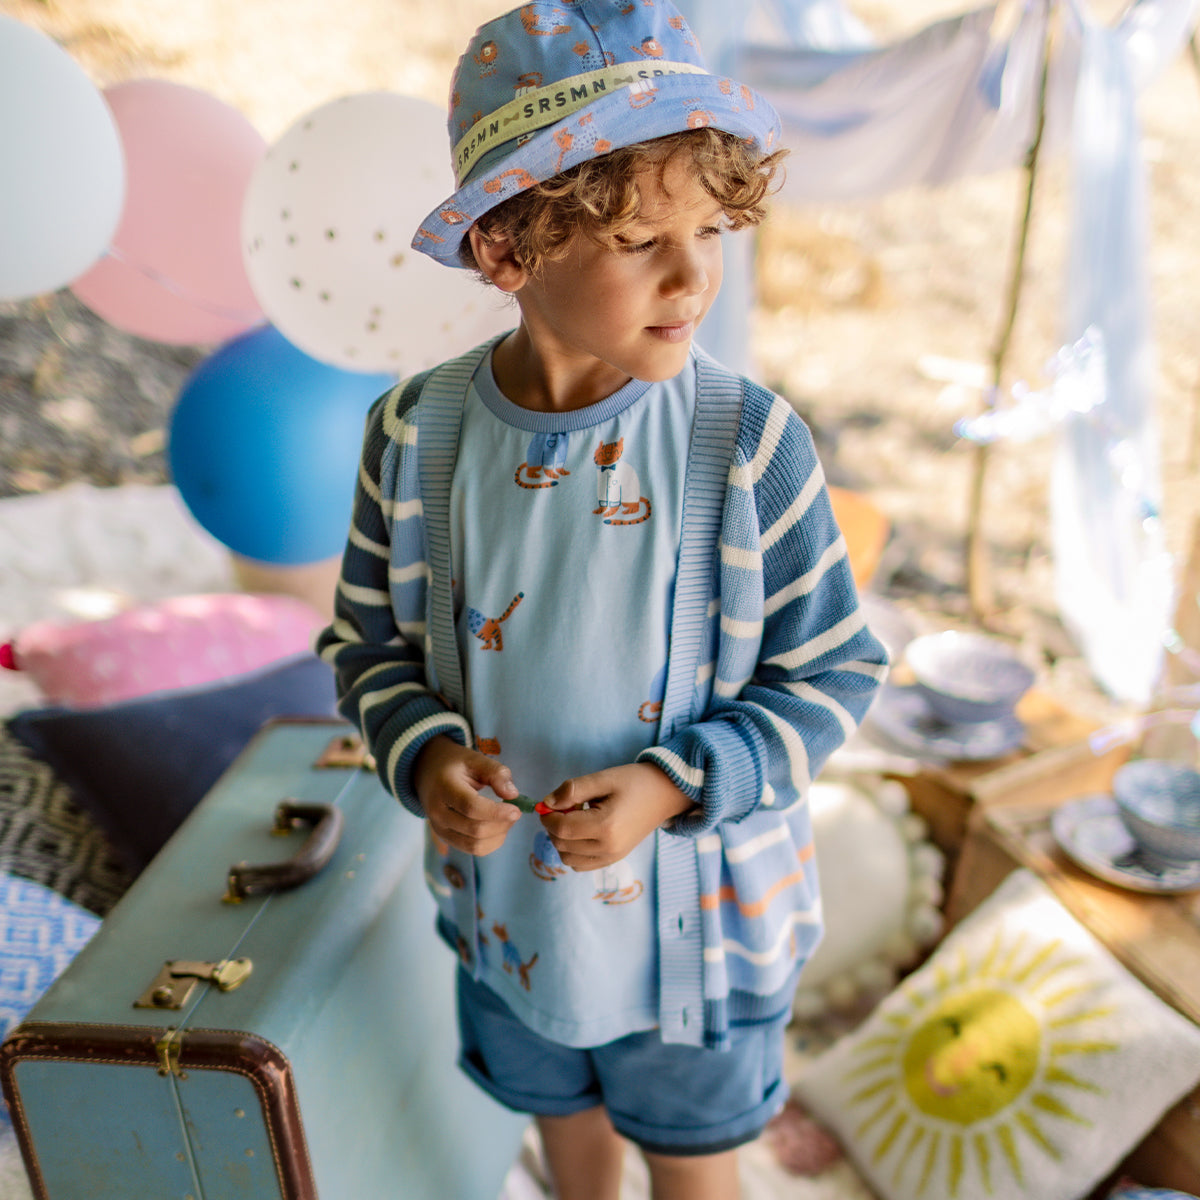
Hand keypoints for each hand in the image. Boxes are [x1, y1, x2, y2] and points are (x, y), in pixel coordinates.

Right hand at [413, 735, 520, 855]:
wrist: (428, 772)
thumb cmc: (455, 765)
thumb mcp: (475, 758)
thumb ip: (496, 773)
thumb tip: (513, 794)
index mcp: (444, 787)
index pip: (471, 807)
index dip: (496, 812)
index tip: (516, 810)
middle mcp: (437, 812)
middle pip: (475, 829)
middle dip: (502, 824)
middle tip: (515, 812)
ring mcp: (439, 828)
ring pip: (474, 845)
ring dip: (498, 835)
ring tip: (507, 819)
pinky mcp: (446, 838)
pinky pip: (472, 849)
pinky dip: (491, 842)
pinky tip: (498, 827)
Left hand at [537, 763, 694, 870]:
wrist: (664, 795)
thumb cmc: (634, 782)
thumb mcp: (603, 778)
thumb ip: (572, 790)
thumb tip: (546, 803)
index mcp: (606, 826)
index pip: (562, 828)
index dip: (548, 816)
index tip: (548, 803)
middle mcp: (608, 847)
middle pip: (562, 844)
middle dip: (554, 826)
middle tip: (565, 807)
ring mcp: (611, 857)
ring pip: (568, 858)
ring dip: (562, 840)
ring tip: (574, 819)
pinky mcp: (613, 860)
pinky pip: (581, 865)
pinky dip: (573, 851)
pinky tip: (581, 832)